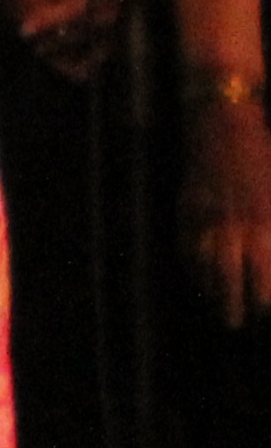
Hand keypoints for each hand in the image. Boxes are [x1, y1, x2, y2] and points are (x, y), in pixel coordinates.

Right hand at [192, 97, 270, 328]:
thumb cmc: (263, 155)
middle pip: (231, 277)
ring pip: (205, 266)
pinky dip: (191, 267)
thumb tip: (270, 256)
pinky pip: (185, 247)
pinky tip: (197, 279)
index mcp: (264, 221)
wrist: (223, 124)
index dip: (265, 296)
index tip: (266, 310)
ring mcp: (206, 218)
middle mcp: (235, 225)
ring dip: (210, 291)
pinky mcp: (186, 210)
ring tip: (216, 309)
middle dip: (235, 304)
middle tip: (238, 323)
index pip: (264, 273)